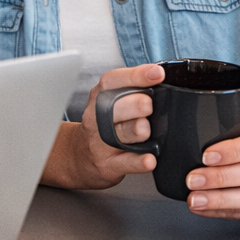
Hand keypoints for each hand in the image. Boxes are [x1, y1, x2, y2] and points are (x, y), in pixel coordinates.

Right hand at [46, 62, 163, 189]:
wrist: (80, 157)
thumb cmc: (102, 126)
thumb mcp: (109, 103)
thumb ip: (131, 90)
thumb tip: (159, 77)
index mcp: (99, 97)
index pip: (113, 81)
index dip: (135, 75)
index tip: (157, 73)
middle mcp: (96, 118)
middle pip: (114, 107)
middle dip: (135, 104)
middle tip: (148, 105)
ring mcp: (100, 142)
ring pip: (120, 134)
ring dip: (137, 130)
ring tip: (146, 130)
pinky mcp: (107, 165)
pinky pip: (125, 163)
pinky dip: (139, 161)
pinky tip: (149, 159)